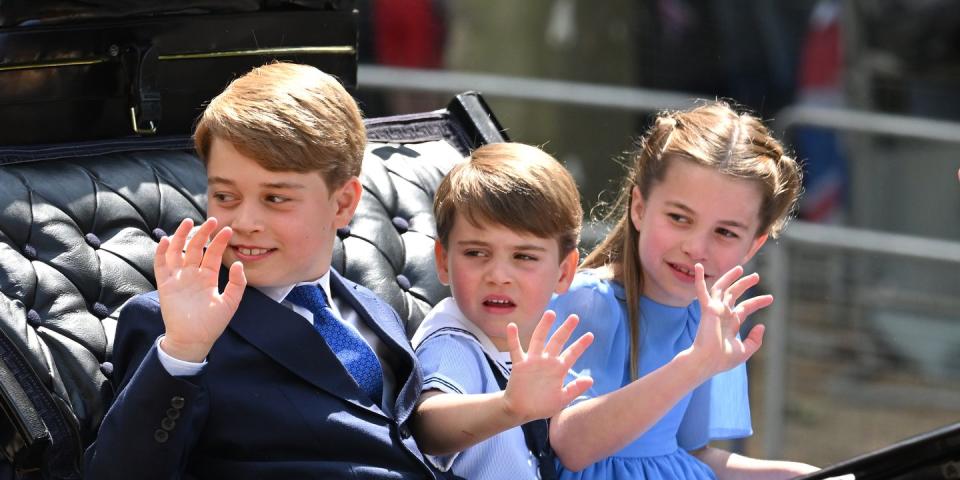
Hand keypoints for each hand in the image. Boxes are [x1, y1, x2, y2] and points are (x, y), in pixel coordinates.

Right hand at [154, 217, 245, 361]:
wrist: (193, 340)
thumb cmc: (212, 324)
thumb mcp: (230, 303)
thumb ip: (237, 284)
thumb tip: (239, 264)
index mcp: (208, 277)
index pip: (213, 254)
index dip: (219, 242)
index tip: (227, 230)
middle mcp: (193, 274)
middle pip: (196, 248)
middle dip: (202, 233)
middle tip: (211, 220)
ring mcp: (178, 278)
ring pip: (178, 251)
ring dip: (181, 236)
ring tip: (188, 222)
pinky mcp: (165, 284)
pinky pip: (161, 265)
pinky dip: (162, 252)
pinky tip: (167, 240)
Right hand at [502, 311, 593, 422]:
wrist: (521, 410)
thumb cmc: (542, 406)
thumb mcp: (562, 399)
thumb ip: (575, 389)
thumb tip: (591, 380)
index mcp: (558, 369)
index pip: (572, 354)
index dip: (581, 345)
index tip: (590, 335)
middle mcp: (547, 361)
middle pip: (557, 341)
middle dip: (566, 329)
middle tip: (575, 317)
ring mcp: (533, 361)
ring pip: (539, 339)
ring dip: (544, 327)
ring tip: (551, 313)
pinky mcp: (520, 365)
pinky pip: (515, 349)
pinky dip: (513, 338)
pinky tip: (512, 326)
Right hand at [688, 264, 770, 377]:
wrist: (708, 361)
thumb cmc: (724, 359)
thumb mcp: (745, 350)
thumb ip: (755, 339)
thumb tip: (762, 326)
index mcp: (731, 324)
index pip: (745, 308)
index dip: (758, 302)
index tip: (770, 298)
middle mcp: (723, 314)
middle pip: (735, 294)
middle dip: (745, 284)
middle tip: (756, 276)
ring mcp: (715, 310)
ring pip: (722, 288)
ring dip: (730, 277)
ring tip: (740, 268)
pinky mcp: (708, 309)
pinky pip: (702, 291)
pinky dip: (700, 279)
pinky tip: (699, 267)